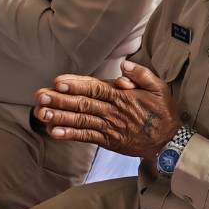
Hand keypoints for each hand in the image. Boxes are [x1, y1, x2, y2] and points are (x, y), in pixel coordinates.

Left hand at [33, 60, 179, 157]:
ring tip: (41, 112)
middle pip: (83, 104)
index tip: (59, 82)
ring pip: (81, 120)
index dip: (76, 85)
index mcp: (122, 96)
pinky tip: (54, 132)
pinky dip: (70, 134)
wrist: (168, 141)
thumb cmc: (162, 112)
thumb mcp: (159, 87)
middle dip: (60, 99)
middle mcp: (113, 111)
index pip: (95, 88)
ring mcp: (109, 127)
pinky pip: (86, 136)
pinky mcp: (107, 140)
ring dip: (60, 116)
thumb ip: (141, 74)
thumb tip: (124, 66)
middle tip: (40, 95)